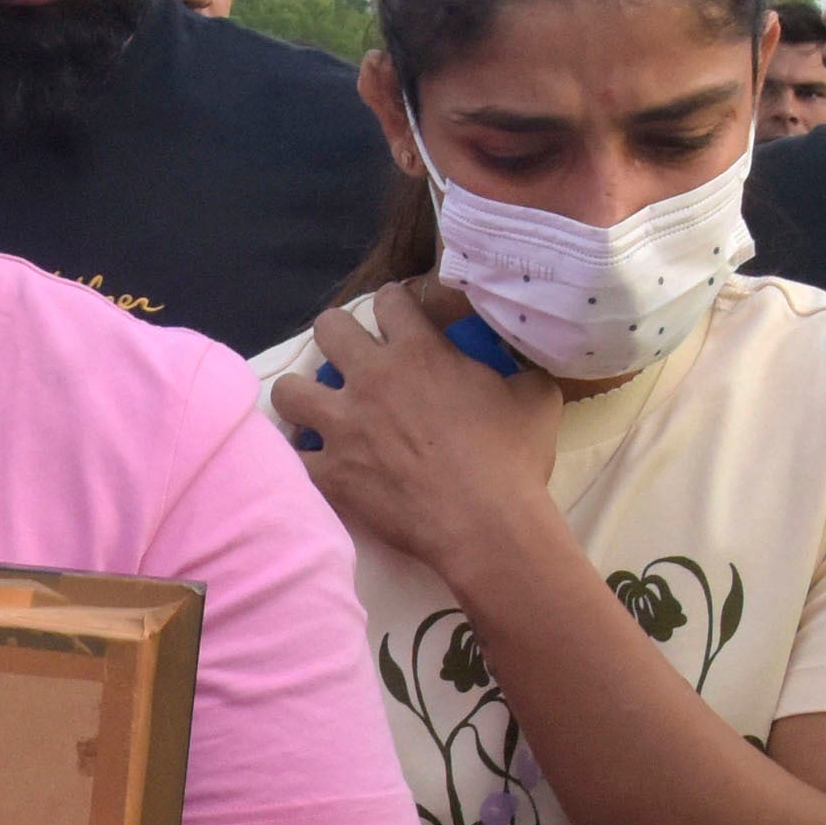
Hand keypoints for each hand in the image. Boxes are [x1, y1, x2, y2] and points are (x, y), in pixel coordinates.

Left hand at [271, 280, 563, 584]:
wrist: (486, 524)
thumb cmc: (513, 460)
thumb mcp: (535, 398)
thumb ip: (519, 371)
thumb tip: (522, 369)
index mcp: (420, 352)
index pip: (389, 300)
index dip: (391, 305)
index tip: (394, 317)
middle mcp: (372, 378)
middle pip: (328, 328)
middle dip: (336, 336)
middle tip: (349, 357)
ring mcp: (344, 425)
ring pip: (289, 389)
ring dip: (300, 395)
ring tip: (314, 408)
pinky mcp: (331, 472)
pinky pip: (291, 457)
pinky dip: (297, 458)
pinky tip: (309, 460)